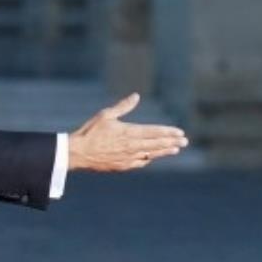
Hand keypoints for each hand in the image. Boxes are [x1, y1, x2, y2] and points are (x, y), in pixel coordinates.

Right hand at [67, 93, 187, 171]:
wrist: (76, 153)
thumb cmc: (89, 132)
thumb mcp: (105, 115)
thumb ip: (123, 106)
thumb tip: (136, 96)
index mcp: (129, 132)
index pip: (154, 132)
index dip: (168, 132)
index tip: (180, 132)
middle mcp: (131, 146)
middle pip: (157, 144)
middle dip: (172, 142)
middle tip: (185, 141)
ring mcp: (127, 157)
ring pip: (151, 154)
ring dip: (164, 151)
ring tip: (175, 149)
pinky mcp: (121, 166)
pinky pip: (140, 162)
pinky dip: (149, 159)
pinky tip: (153, 157)